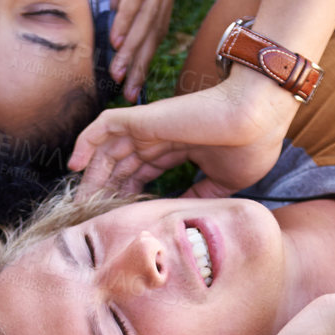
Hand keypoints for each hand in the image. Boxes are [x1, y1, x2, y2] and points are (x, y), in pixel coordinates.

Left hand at [70, 68, 297, 196]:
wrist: (259, 117)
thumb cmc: (252, 145)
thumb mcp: (224, 181)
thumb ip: (201, 193)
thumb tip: (184, 213)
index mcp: (180, 147)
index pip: (142, 171)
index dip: (127, 193)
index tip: (117, 217)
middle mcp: (161, 135)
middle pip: (121, 164)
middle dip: (104, 190)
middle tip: (90, 216)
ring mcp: (151, 125)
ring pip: (108, 149)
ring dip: (92, 175)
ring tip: (79, 201)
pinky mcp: (144, 117)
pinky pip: (104, 125)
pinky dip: (86, 140)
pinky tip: (75, 165)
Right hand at [110, 0, 192, 101]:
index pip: (156, 20)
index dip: (145, 52)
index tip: (134, 79)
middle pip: (155, 27)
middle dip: (141, 63)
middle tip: (129, 94)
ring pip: (148, 16)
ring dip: (133, 49)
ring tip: (120, 76)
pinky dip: (127, 17)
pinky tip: (116, 38)